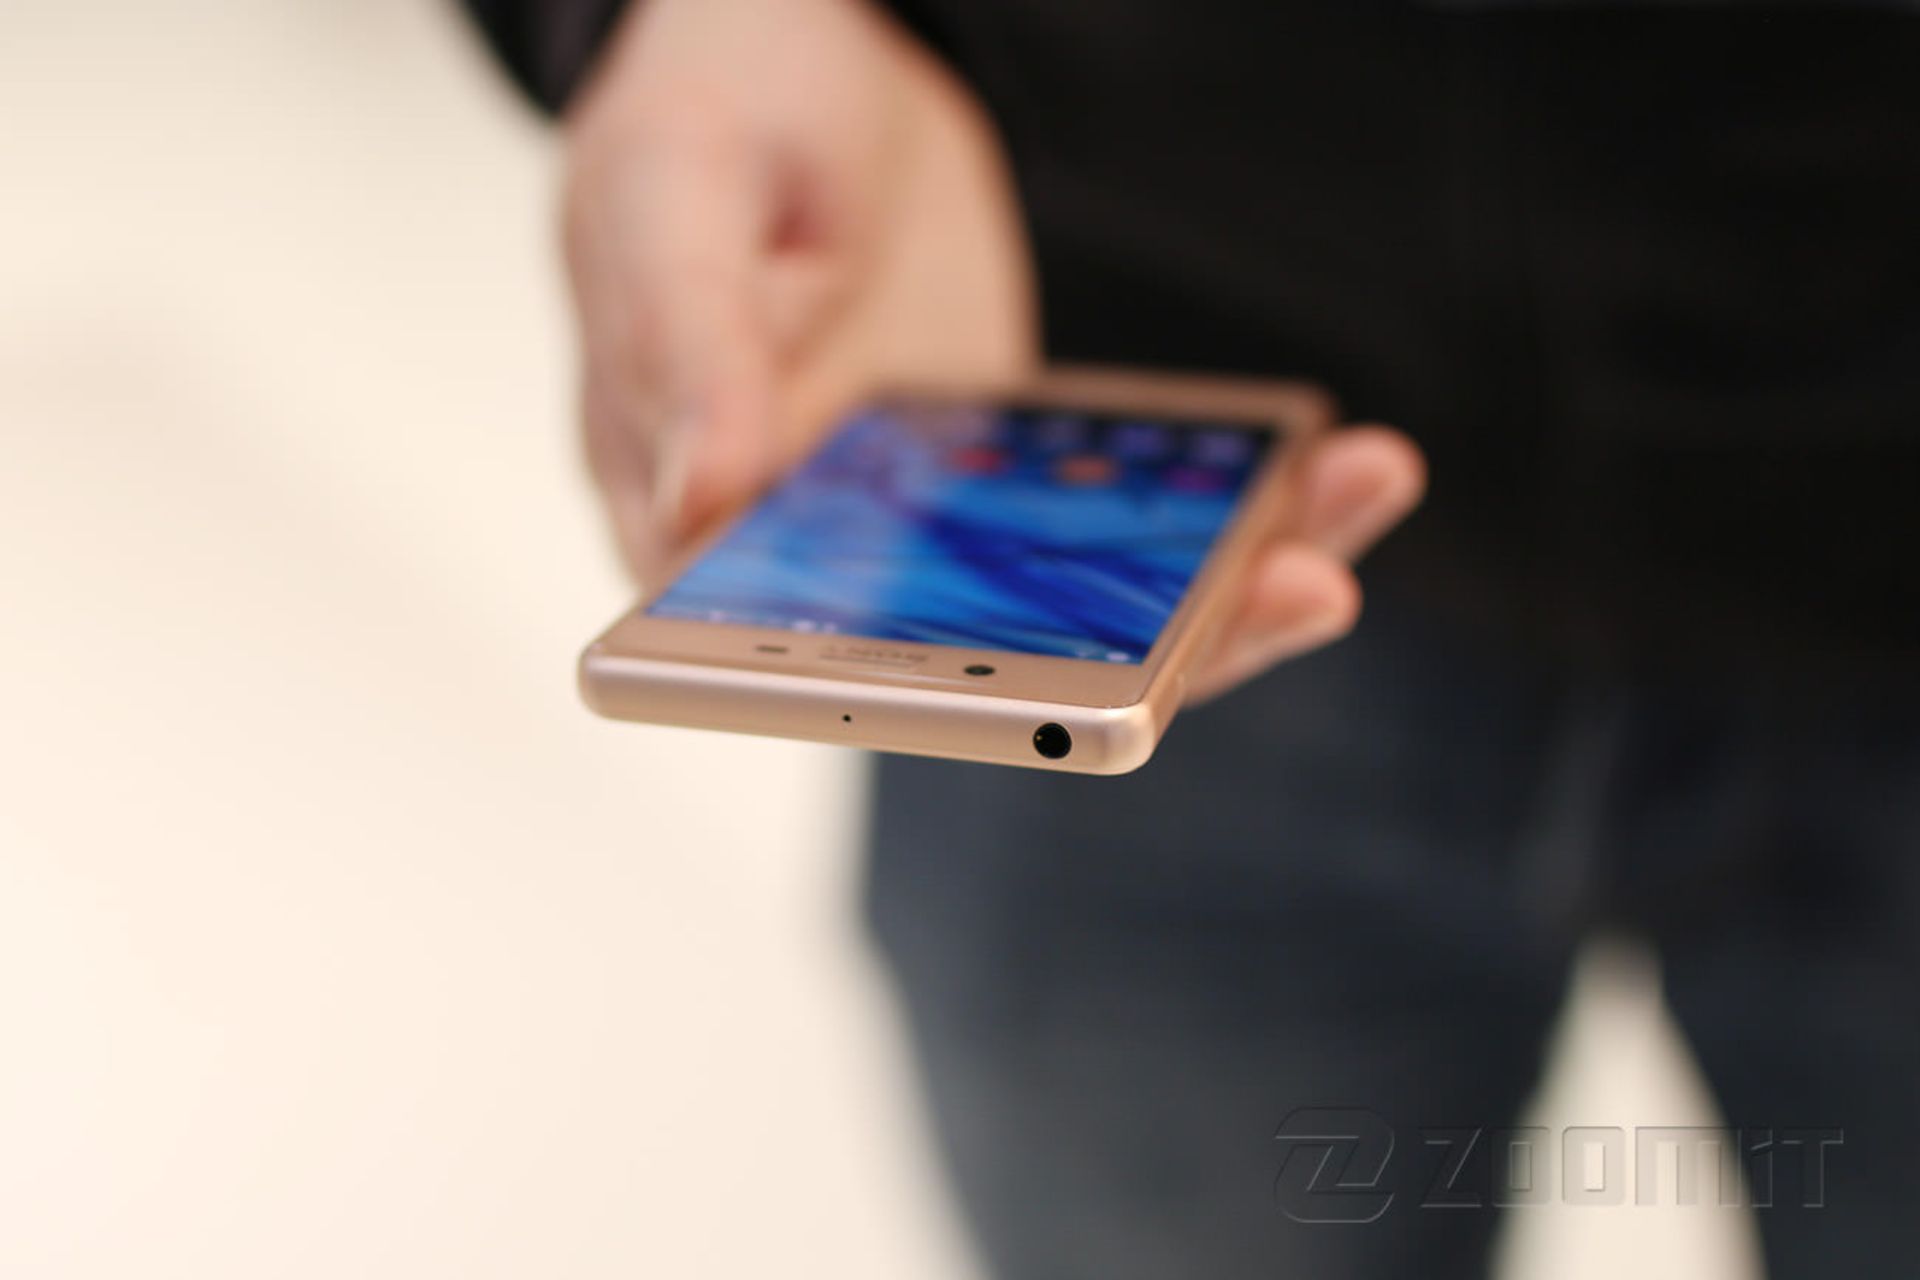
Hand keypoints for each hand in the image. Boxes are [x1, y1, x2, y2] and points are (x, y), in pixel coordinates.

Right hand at [560, 0, 1424, 703]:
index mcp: (692, 522)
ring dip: (1230, 580)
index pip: (811, 668)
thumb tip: (702, 501)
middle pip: (990, 662)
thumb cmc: (709, 111)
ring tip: (1358, 495)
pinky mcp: (1018, 477)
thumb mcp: (668, 186)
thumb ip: (685, 337)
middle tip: (1297, 591)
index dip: (950, 701)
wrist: (810, 58)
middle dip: (1156, 651)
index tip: (1085, 688)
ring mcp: (933, 522)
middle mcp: (819, 553)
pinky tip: (1334, 461)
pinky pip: (1125, 527)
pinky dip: (1231, 507)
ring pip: (1080, 606)